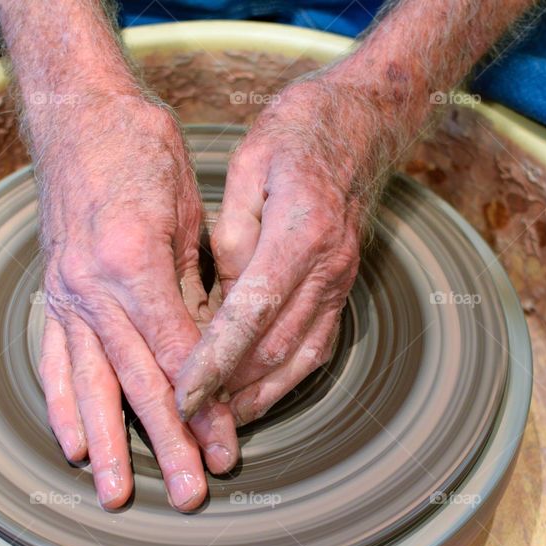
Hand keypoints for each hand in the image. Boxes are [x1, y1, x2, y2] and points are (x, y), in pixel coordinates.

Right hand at [38, 94, 237, 510]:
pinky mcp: (53, 295)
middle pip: (136, 380)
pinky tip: (72, 445)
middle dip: (166, 441)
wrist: (79, 117)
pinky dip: (62, 406)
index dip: (203, 404)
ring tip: (118, 495)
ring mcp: (65, 294)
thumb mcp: (185, 211)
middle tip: (191, 492)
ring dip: (107, 444)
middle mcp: (92, 287)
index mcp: (132, 262)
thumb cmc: (141, 152)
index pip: (176, 352)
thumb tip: (208, 348)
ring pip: (88, 384)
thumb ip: (192, 284)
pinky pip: (54, 360)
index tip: (225, 445)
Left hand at [175, 75, 398, 423]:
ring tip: (219, 424)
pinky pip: (318, 345)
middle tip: (187, 422)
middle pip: (274, 347)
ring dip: (258, 395)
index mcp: (300, 232)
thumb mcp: (250, 164)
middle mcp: (328, 266)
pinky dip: (285, 379)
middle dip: (229, 392)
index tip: (182, 394)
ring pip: (300, 357)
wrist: (364, 121)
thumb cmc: (299, 132)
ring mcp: (342, 280)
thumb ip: (234, 233)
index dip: (213, 360)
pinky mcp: (344, 287)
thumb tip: (221, 295)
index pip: (250, 313)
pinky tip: (256, 396)